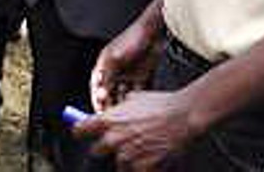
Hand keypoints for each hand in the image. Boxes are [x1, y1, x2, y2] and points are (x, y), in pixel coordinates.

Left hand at [74, 89, 200, 170]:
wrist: (183, 117)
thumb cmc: (161, 104)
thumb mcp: (134, 98)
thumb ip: (120, 108)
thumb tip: (115, 110)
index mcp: (107, 120)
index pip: (79, 130)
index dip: (80, 132)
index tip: (82, 134)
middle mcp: (113, 139)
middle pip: (95, 152)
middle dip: (104, 148)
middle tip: (115, 145)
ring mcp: (128, 155)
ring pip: (118, 165)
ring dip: (126, 160)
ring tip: (139, 151)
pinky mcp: (143, 167)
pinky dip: (142, 168)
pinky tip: (150, 161)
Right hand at [91, 12, 162, 111]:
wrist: (154, 32)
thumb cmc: (132, 39)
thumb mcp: (115, 58)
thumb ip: (107, 77)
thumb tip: (100, 93)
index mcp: (104, 64)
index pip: (97, 86)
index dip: (97, 99)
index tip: (98, 112)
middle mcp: (115, 70)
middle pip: (110, 92)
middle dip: (110, 104)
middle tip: (112, 117)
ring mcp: (129, 73)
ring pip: (124, 94)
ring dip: (124, 104)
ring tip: (125, 115)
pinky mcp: (142, 75)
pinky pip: (138, 91)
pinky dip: (137, 99)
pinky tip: (139, 107)